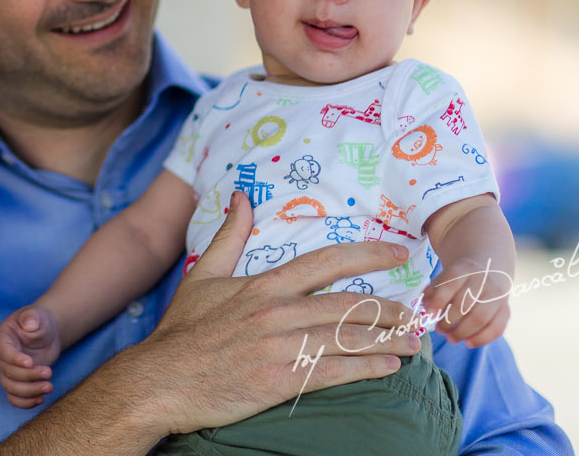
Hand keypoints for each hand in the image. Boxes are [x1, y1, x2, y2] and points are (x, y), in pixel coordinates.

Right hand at [0, 304, 62, 407]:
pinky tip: (41, 399)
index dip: (15, 359)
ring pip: (11, 388)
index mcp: (2, 338)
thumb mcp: (36, 315)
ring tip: (49, 387)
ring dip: (29, 391)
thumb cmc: (39, 322)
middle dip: (29, 376)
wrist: (45, 334)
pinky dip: (26, 403)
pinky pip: (14, 398)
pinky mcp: (16, 382)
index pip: (4, 352)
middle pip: (8, 373)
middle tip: (49, 372)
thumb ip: (31, 317)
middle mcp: (0, 356)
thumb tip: (29, 324)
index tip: (30, 363)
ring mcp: (7, 371)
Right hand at [127, 191, 420, 434]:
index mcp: (262, 284)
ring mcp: (279, 347)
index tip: (397, 255)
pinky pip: (335, 373)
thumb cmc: (182, 330)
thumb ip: (228, 236)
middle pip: (348, 304)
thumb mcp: (202, 275)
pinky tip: (389, 369)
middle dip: (390, 308)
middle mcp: (276, 312)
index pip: (326, 261)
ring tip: (414, 342)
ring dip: (388, 340)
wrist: (161, 379)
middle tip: (417, 312)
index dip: (367, 256)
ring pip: (348, 338)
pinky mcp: (280, 381)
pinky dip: (367, 369)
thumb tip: (241, 196)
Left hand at [421, 257, 511, 346]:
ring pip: (481, 317)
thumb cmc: (459, 279)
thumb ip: (432, 291)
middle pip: (465, 304)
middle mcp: (483, 281)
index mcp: (464, 269)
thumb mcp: (444, 277)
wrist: (489, 270)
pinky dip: (482, 338)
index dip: (438, 300)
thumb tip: (425, 309)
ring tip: (450, 338)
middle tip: (439, 330)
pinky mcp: (505, 310)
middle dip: (449, 321)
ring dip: (463, 332)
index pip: (450, 284)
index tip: (428, 314)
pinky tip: (468, 343)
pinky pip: (497, 328)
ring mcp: (497, 296)